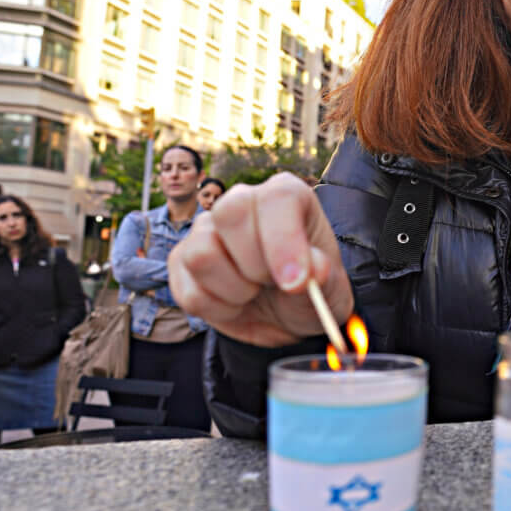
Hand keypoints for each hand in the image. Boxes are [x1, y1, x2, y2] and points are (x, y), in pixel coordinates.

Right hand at [167, 173, 353, 346]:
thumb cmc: (311, 291)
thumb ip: (323, 277)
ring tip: (255, 292)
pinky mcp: (181, 262)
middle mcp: (242, 202)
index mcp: (285, 195)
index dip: (283, 240)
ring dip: (236, 290)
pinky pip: (190, 292)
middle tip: (275, 283)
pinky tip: (238, 303)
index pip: (275, 198)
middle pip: (229, 214)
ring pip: (202, 253)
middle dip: (256, 265)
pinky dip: (220, 310)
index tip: (296, 282)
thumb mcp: (329, 289)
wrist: (288, 315)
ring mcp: (205, 230)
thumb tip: (314, 269)